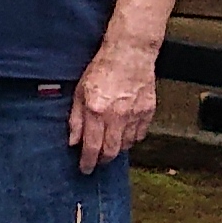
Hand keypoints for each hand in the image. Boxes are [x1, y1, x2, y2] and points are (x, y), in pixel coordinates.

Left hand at [71, 41, 158, 170]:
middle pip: (111, 151)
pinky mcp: (148, 111)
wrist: (129, 53)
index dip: (87, 162)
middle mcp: (117, 116)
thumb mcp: (80, 92)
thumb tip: (73, 142)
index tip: (85, 169)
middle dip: (102, 160)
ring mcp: (135, 115)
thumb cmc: (102, 69)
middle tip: (97, 160)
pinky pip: (140, 134)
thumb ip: (76, 119)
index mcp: (97, 111)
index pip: (91, 147)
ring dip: (117, 149)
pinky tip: (125, 133)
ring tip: (110, 144)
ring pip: (126, 145)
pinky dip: (132, 138)